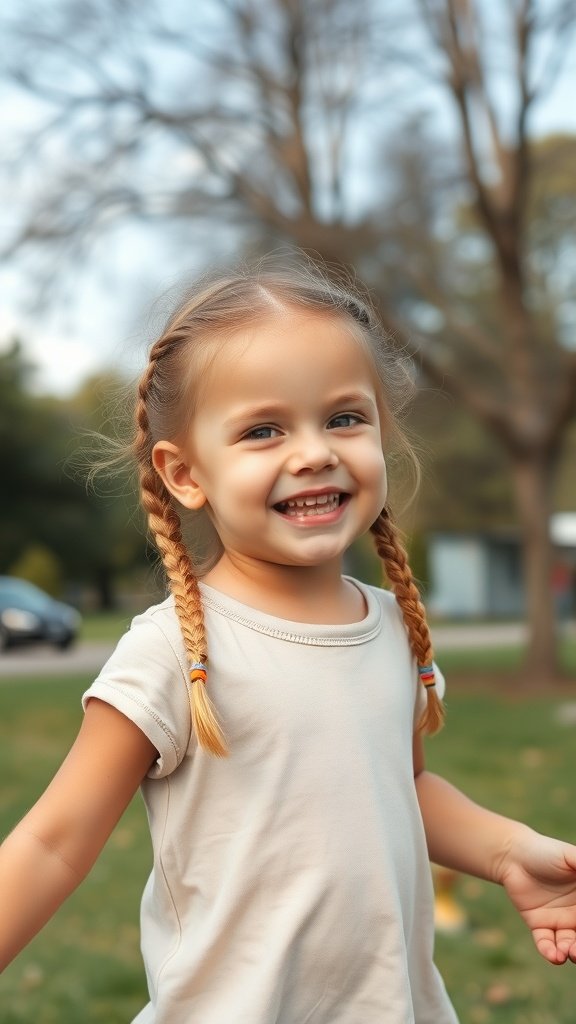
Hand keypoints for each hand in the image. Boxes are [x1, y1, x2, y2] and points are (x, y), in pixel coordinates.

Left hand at [498, 829, 575, 964]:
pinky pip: (546, 943)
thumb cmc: (546, 851)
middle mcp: (575, 913)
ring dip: (571, 952)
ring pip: (569, 945)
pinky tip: (553, 955)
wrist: (513, 854)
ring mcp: (558, 920)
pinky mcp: (538, 925)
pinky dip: (550, 952)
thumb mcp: (571, 857)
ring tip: (568, 953)